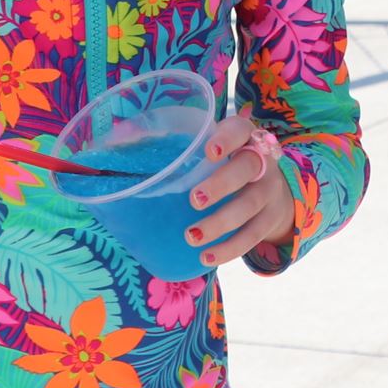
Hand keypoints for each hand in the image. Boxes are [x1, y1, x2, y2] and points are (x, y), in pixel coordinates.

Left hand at [184, 110, 296, 267]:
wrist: (272, 193)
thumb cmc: (224, 167)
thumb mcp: (207, 152)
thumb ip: (172, 148)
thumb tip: (115, 146)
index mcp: (243, 139)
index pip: (240, 130)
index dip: (227, 139)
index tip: (209, 152)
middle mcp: (262, 162)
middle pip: (248, 167)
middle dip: (221, 184)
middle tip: (194, 200)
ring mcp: (269, 191)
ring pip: (250, 205)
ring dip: (221, 223)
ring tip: (191, 236)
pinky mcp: (270, 220)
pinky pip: (253, 235)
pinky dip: (230, 249)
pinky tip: (207, 257)